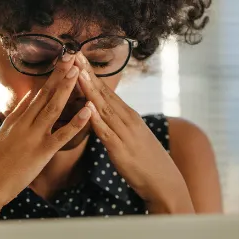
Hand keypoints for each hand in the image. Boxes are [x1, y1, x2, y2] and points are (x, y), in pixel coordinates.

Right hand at [0, 54, 91, 218]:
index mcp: (14, 120)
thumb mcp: (1, 140)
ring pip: (53, 107)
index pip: (35, 95)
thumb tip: (23, 107)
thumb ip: (14, 122)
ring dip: (67, 88)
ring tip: (78, 71)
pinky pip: (62, 135)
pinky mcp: (41, 152)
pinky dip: (77, 122)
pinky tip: (89, 110)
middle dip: (59, 74)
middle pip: (44, 94)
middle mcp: (23, 124)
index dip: (49, 78)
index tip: (60, 63)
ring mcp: (32, 136)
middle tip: (72, 56)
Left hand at [75, 53, 193, 213]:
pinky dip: (96, 119)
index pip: (107, 91)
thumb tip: (104, 116)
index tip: (79, 57)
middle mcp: (128, 120)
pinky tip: (87, 108)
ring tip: (77, 73)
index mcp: (129, 116)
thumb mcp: (132, 138)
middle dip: (87, 74)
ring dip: (89, 90)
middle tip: (74, 54)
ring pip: (103, 108)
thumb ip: (118, 125)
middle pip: (104, 93)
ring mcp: (125, 134)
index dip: (91, 74)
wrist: (164, 183)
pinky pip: (106, 132)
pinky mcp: (120, 150)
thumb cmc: (146, 163)